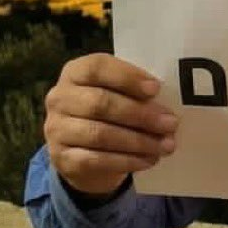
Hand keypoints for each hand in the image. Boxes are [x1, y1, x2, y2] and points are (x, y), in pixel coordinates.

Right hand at [44, 54, 177, 194]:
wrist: (83, 152)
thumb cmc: (110, 113)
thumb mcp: (119, 94)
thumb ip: (136, 91)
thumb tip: (166, 105)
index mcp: (75, 72)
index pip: (97, 67)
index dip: (127, 77)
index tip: (156, 89)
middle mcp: (59, 98)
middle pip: (100, 103)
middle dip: (140, 114)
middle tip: (170, 123)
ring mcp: (57, 129)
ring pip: (99, 134)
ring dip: (138, 141)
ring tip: (165, 145)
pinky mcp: (62, 158)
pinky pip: (97, 160)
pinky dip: (127, 160)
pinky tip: (149, 160)